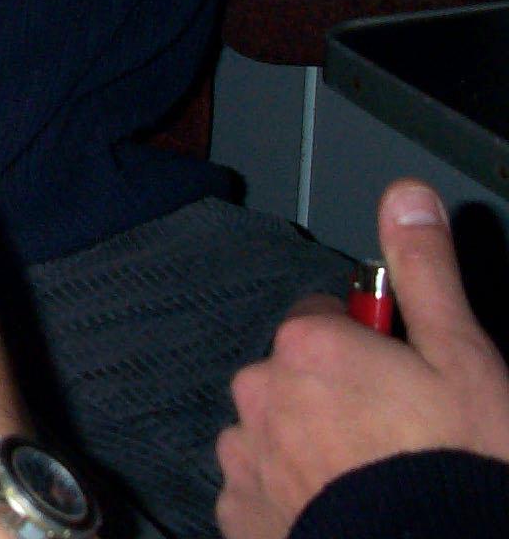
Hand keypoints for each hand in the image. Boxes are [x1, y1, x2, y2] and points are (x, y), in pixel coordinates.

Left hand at [214, 179, 508, 538]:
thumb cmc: (453, 462)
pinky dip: (287, 499)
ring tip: (368, 481)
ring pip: (272, 436)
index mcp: (305, 348)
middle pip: (293, 378)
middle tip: (394, 437)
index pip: (322, 323)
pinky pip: (258, 493)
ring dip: (307, 449)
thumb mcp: (460, 354)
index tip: (402, 380)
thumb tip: (405, 194)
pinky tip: (335, 512)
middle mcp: (259, 397)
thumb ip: (424, 270)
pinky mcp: (239, 518)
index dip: (367, 349)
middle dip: (333, 398)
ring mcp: (245, 462)